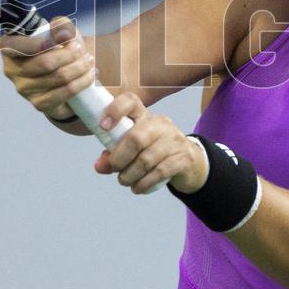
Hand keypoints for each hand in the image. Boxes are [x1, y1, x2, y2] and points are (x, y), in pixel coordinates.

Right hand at [0, 16, 94, 119]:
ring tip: (89, 61)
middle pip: (44, 63)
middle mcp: (12, 70)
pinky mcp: (38, 104)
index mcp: (9, 48)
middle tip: (82, 50)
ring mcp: (24, 89)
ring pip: (57, 77)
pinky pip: (63, 93)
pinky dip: (81, 83)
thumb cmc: (57, 48)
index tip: (63, 39)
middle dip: (69, 54)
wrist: (63, 75)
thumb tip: (63, 33)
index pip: (15, 46)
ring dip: (79, 68)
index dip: (38, 43)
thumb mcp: (59, 32)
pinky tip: (90, 76)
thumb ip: (60, 26)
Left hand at [94, 92, 209, 194]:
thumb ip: (113, 155)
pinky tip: (138, 188)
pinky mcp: (184, 157)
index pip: (130, 101)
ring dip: (130, 175)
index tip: (103, 126)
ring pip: (146, 159)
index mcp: (143, 116)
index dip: (115, 110)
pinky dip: (144, 183)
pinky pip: (160, 172)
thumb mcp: (132, 149)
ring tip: (124, 181)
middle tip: (114, 169)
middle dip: (119, 158)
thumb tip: (100, 166)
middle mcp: (160, 124)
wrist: (189, 163)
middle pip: (135, 138)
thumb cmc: (154, 152)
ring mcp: (174, 140)